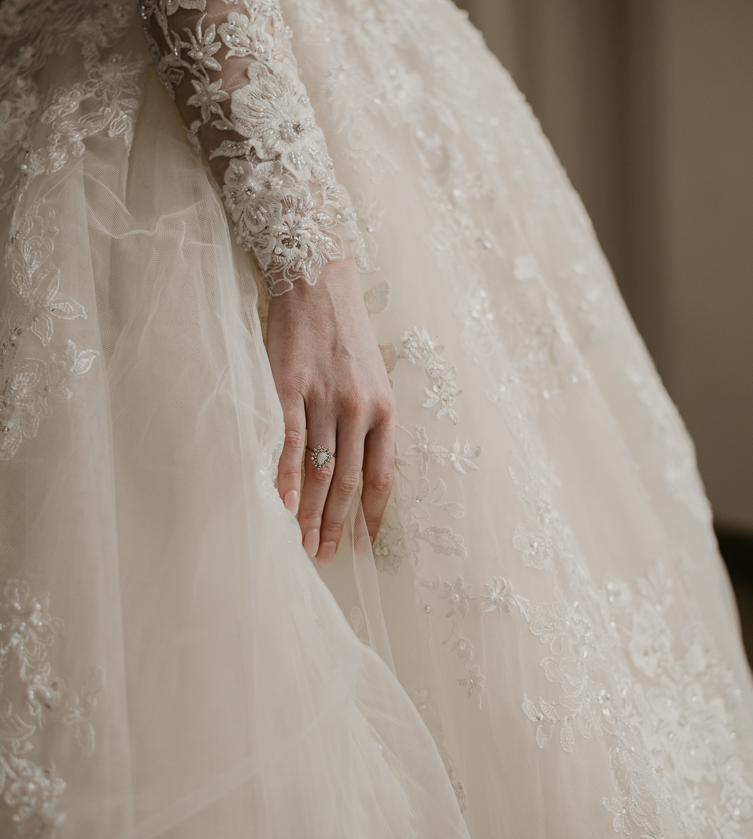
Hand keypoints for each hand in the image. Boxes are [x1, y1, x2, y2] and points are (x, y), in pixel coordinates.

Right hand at [266, 257, 395, 566]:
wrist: (318, 281)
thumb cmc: (344, 332)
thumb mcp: (372, 376)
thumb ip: (368, 419)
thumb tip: (358, 465)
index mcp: (384, 410)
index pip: (383, 476)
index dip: (373, 516)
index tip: (365, 548)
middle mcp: (359, 409)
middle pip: (349, 482)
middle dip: (338, 526)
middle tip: (325, 557)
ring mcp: (324, 399)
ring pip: (320, 469)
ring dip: (311, 513)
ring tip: (303, 544)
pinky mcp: (290, 387)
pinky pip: (290, 442)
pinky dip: (287, 478)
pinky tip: (283, 505)